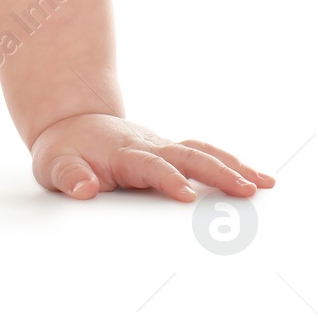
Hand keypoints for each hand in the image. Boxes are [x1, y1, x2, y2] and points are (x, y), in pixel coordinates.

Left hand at [30, 114, 275, 201]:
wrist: (70, 122)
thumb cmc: (64, 150)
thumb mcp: (53, 165)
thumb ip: (69, 176)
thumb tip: (84, 188)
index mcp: (121, 153)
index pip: (149, 165)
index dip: (167, 178)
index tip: (186, 194)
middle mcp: (147, 146)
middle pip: (186, 155)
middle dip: (216, 172)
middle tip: (245, 190)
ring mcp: (162, 147)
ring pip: (201, 151)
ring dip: (232, 165)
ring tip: (264, 184)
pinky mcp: (171, 151)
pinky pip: (204, 154)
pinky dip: (231, 163)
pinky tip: (259, 179)